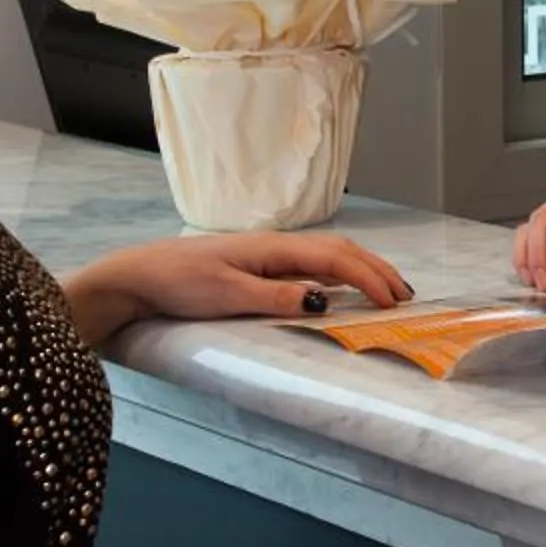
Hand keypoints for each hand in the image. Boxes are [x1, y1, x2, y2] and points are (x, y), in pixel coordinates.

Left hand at [65, 233, 413, 343]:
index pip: (336, 259)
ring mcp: (268, 253)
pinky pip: (311, 264)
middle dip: (376, 270)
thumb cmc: (180, 284)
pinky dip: (338, 272)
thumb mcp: (228, 295)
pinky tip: (340, 286)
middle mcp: (277, 245)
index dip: (370, 278)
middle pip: (340, 250)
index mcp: (275, 248)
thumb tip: (325, 300)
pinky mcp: (258, 265)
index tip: (395, 301)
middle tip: (406, 294)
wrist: (139, 276)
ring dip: (361, 268)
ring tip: (386, 287)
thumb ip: (276, 297)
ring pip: (327, 254)